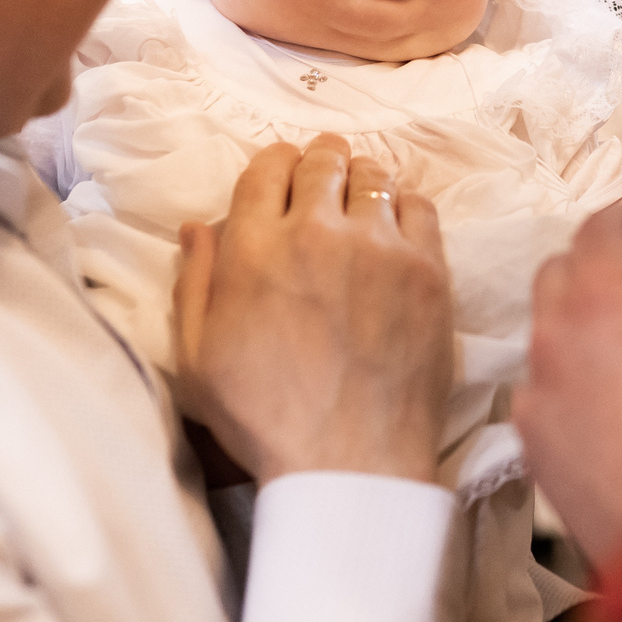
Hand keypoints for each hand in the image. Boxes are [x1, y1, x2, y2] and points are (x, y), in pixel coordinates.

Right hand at [175, 134, 451, 481]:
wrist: (351, 461)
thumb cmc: (265, 418)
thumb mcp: (199, 359)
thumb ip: (195, 283)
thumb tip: (196, 226)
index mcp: (254, 248)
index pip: (267, 166)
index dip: (274, 166)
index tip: (283, 179)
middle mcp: (317, 231)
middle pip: (323, 160)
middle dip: (319, 164)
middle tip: (324, 184)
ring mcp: (378, 246)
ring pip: (373, 175)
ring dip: (361, 181)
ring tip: (359, 204)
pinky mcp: (427, 268)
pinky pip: (419, 206)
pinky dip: (404, 208)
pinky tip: (394, 232)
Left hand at [515, 207, 621, 565]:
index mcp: (608, 296)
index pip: (603, 224)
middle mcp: (556, 338)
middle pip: (562, 275)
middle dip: (602, 275)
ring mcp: (538, 399)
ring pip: (548, 341)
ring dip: (585, 338)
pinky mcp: (534, 455)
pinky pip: (545, 401)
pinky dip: (573, 396)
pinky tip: (621, 426)